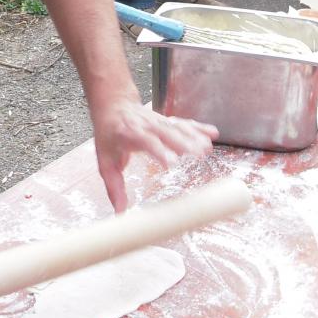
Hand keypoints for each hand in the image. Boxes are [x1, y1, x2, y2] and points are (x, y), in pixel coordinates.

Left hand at [90, 98, 217, 212]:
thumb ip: (114, 187)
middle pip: (165, 133)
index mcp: (129, 133)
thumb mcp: (105, 161)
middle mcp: (145, 125)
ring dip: (193, 136)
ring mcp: (158, 121)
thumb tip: (120, 212)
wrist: (113, 105)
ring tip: (207, 148)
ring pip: (177, 127)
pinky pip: (184, 123)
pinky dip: (198, 128)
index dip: (159, 150)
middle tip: (198, 154)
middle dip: (182, 143)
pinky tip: (212, 134)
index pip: (145, 141)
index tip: (172, 163)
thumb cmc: (109, 135)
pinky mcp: (166, 120)